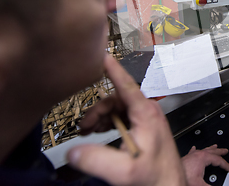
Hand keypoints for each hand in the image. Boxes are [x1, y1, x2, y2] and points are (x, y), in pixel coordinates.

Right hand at [67, 54, 185, 185]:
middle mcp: (147, 111)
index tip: (102, 54)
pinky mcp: (144, 128)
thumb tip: (73, 151)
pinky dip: (108, 123)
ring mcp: (146, 119)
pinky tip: (101, 134)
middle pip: (116, 99)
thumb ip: (97, 160)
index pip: (126, 85)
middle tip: (84, 128)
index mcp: (146, 113)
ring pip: (117, 108)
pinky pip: (122, 117)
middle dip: (97, 111)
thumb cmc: (156, 177)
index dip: (113, 69)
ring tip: (89, 133)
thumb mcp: (124, 171)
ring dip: (101, 118)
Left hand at [181, 144, 228, 185]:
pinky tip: (194, 148)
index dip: (225, 164)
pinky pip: (193, 151)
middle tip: (225, 150)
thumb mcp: (199, 184)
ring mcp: (192, 155)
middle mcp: (198, 154)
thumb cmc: (184, 177)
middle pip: (212, 151)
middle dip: (220, 151)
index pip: (218, 160)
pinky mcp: (187, 158)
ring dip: (210, 148)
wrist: (170, 176)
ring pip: (204, 149)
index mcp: (203, 158)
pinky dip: (196, 150)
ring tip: (215, 146)